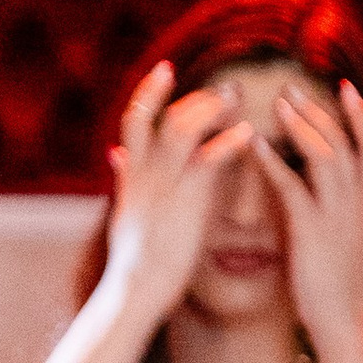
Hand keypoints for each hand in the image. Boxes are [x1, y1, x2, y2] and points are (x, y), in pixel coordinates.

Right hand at [101, 63, 256, 325]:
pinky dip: (229, 140)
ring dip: (213, 108)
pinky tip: (248, 132)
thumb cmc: (133, 265)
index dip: (149, 91)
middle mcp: (144, 173)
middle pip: (163, 116)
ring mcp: (162, 185)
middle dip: (197, 98)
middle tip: (228, 90)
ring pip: (183, 126)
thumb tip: (114, 157)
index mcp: (131, 176)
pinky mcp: (185, 200)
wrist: (133, 292)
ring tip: (238, 102)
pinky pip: (209, 156)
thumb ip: (124, 179)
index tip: (166, 70)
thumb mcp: (123, 214)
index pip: (134, 120)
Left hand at [257, 79, 362, 362]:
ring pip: (325, 155)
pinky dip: (275, 162)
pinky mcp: (313, 230)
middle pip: (345, 141)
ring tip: (278, 104)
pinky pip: (293, 186)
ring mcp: (338, 214)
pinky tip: (256, 146)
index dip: (359, 114)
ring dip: (300, 126)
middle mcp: (360, 201)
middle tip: (292, 88)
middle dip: (320, 111)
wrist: (343, 323)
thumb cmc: (348, 285)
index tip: (343, 87)